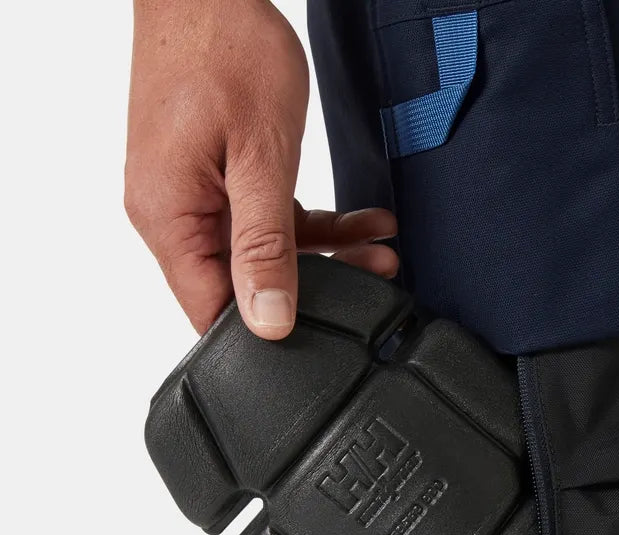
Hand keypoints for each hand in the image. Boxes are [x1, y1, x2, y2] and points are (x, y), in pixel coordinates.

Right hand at [125, 0, 397, 339]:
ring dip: (329, 256)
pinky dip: (316, 224)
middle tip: (375, 281)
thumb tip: (267, 321)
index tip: (326, 333)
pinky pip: (268, 220)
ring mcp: (195, 196)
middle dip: (315, 291)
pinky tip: (364, 223)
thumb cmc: (225, 50)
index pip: (210, 311)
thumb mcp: (260, 159)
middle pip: (242, 285)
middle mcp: (172, 214)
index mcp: (168, 218)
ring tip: (382, 253)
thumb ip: (265, 246)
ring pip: (265, 254)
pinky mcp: (218, 179)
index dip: (266, 332)